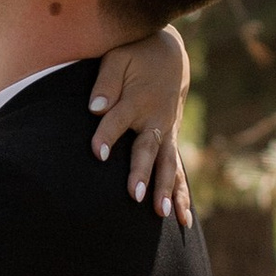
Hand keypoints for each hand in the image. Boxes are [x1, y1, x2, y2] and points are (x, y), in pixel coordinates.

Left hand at [87, 22, 194, 223]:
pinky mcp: (172, 141)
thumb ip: (105, 82)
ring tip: (160, 213)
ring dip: (166, 189)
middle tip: (135, 196)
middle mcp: (155, 119)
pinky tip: (182, 220)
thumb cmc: (136, 56)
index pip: (118, 119)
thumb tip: (94, 108)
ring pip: (168, 164)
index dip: (106, 135)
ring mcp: (167, 132)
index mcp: (137, 99)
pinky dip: (181, 194)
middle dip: (141, 172)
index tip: (96, 153)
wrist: (170, 54)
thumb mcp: (118, 59)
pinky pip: (178, 171)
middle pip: (147, 149)